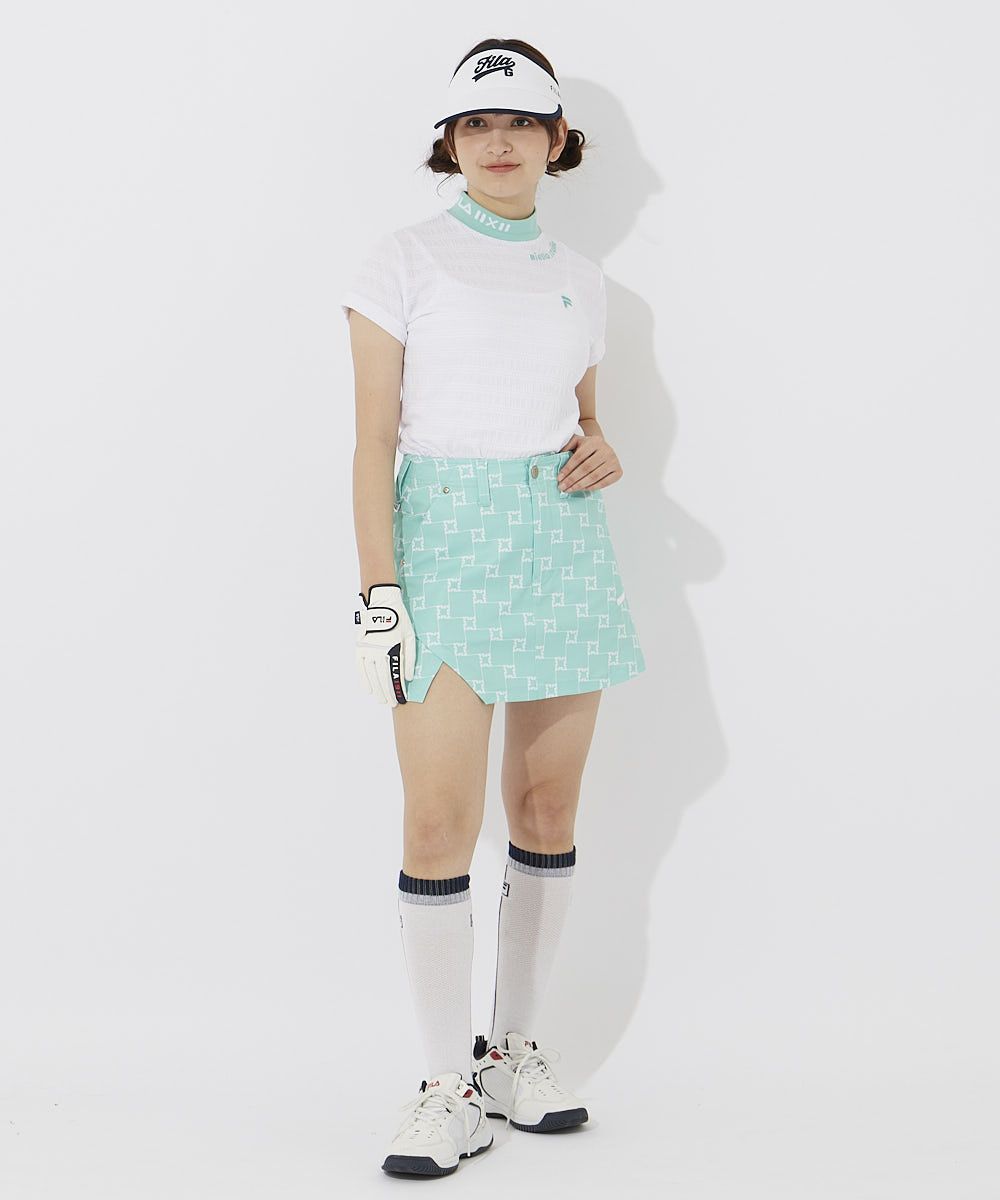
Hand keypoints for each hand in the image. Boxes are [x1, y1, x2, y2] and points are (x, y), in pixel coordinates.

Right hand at [355, 583, 415, 705]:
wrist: (381, 604)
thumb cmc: (399, 620)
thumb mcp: (409, 636)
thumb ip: (409, 658)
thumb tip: (409, 678)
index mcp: (393, 649)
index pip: (395, 675)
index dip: (399, 689)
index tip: (402, 699)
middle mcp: (379, 651)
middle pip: (383, 678)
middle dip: (388, 693)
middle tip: (391, 704)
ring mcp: (367, 650)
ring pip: (371, 675)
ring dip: (377, 690)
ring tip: (381, 700)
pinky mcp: (359, 647)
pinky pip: (360, 667)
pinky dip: (363, 680)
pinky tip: (368, 690)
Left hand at [555, 433, 622, 491]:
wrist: (602, 449)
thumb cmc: (586, 448)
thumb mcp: (576, 442)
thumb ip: (566, 446)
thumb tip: (555, 456)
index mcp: (595, 441)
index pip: (579, 457)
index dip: (568, 469)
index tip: (559, 478)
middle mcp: (607, 450)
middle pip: (586, 468)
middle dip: (572, 479)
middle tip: (562, 487)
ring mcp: (614, 461)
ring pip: (595, 476)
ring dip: (580, 485)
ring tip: (569, 490)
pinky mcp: (618, 471)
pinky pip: (604, 482)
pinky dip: (592, 487)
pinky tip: (582, 489)